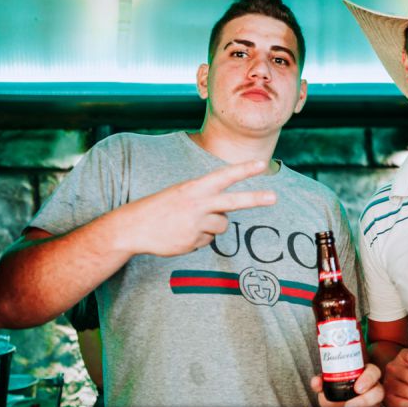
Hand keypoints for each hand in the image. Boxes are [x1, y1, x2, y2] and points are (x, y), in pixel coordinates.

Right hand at [114, 160, 275, 255]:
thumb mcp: (182, 194)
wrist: (133, 227)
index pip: (223, 176)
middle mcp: (198, 204)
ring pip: (222, 225)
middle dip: (255, 199)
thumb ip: (206, 198)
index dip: (243, 170)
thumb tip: (226, 214)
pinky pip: (207, 240)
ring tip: (188, 223)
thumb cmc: (161, 207)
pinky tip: (181, 234)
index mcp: (194, 188)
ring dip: (211, 226)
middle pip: (233, 202)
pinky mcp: (193, 241)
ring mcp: (196, 224)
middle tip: (274, 197)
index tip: (262, 165)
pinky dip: (198, 238)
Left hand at [310, 364, 383, 406]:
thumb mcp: (329, 382)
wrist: (338, 406)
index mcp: (366, 374)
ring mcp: (375, 405)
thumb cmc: (336, 389)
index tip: (357, 388)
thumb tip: (316, 383)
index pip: (374, 372)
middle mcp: (375, 389)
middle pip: (377, 393)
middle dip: (362, 402)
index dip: (368, 379)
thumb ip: (322, 381)